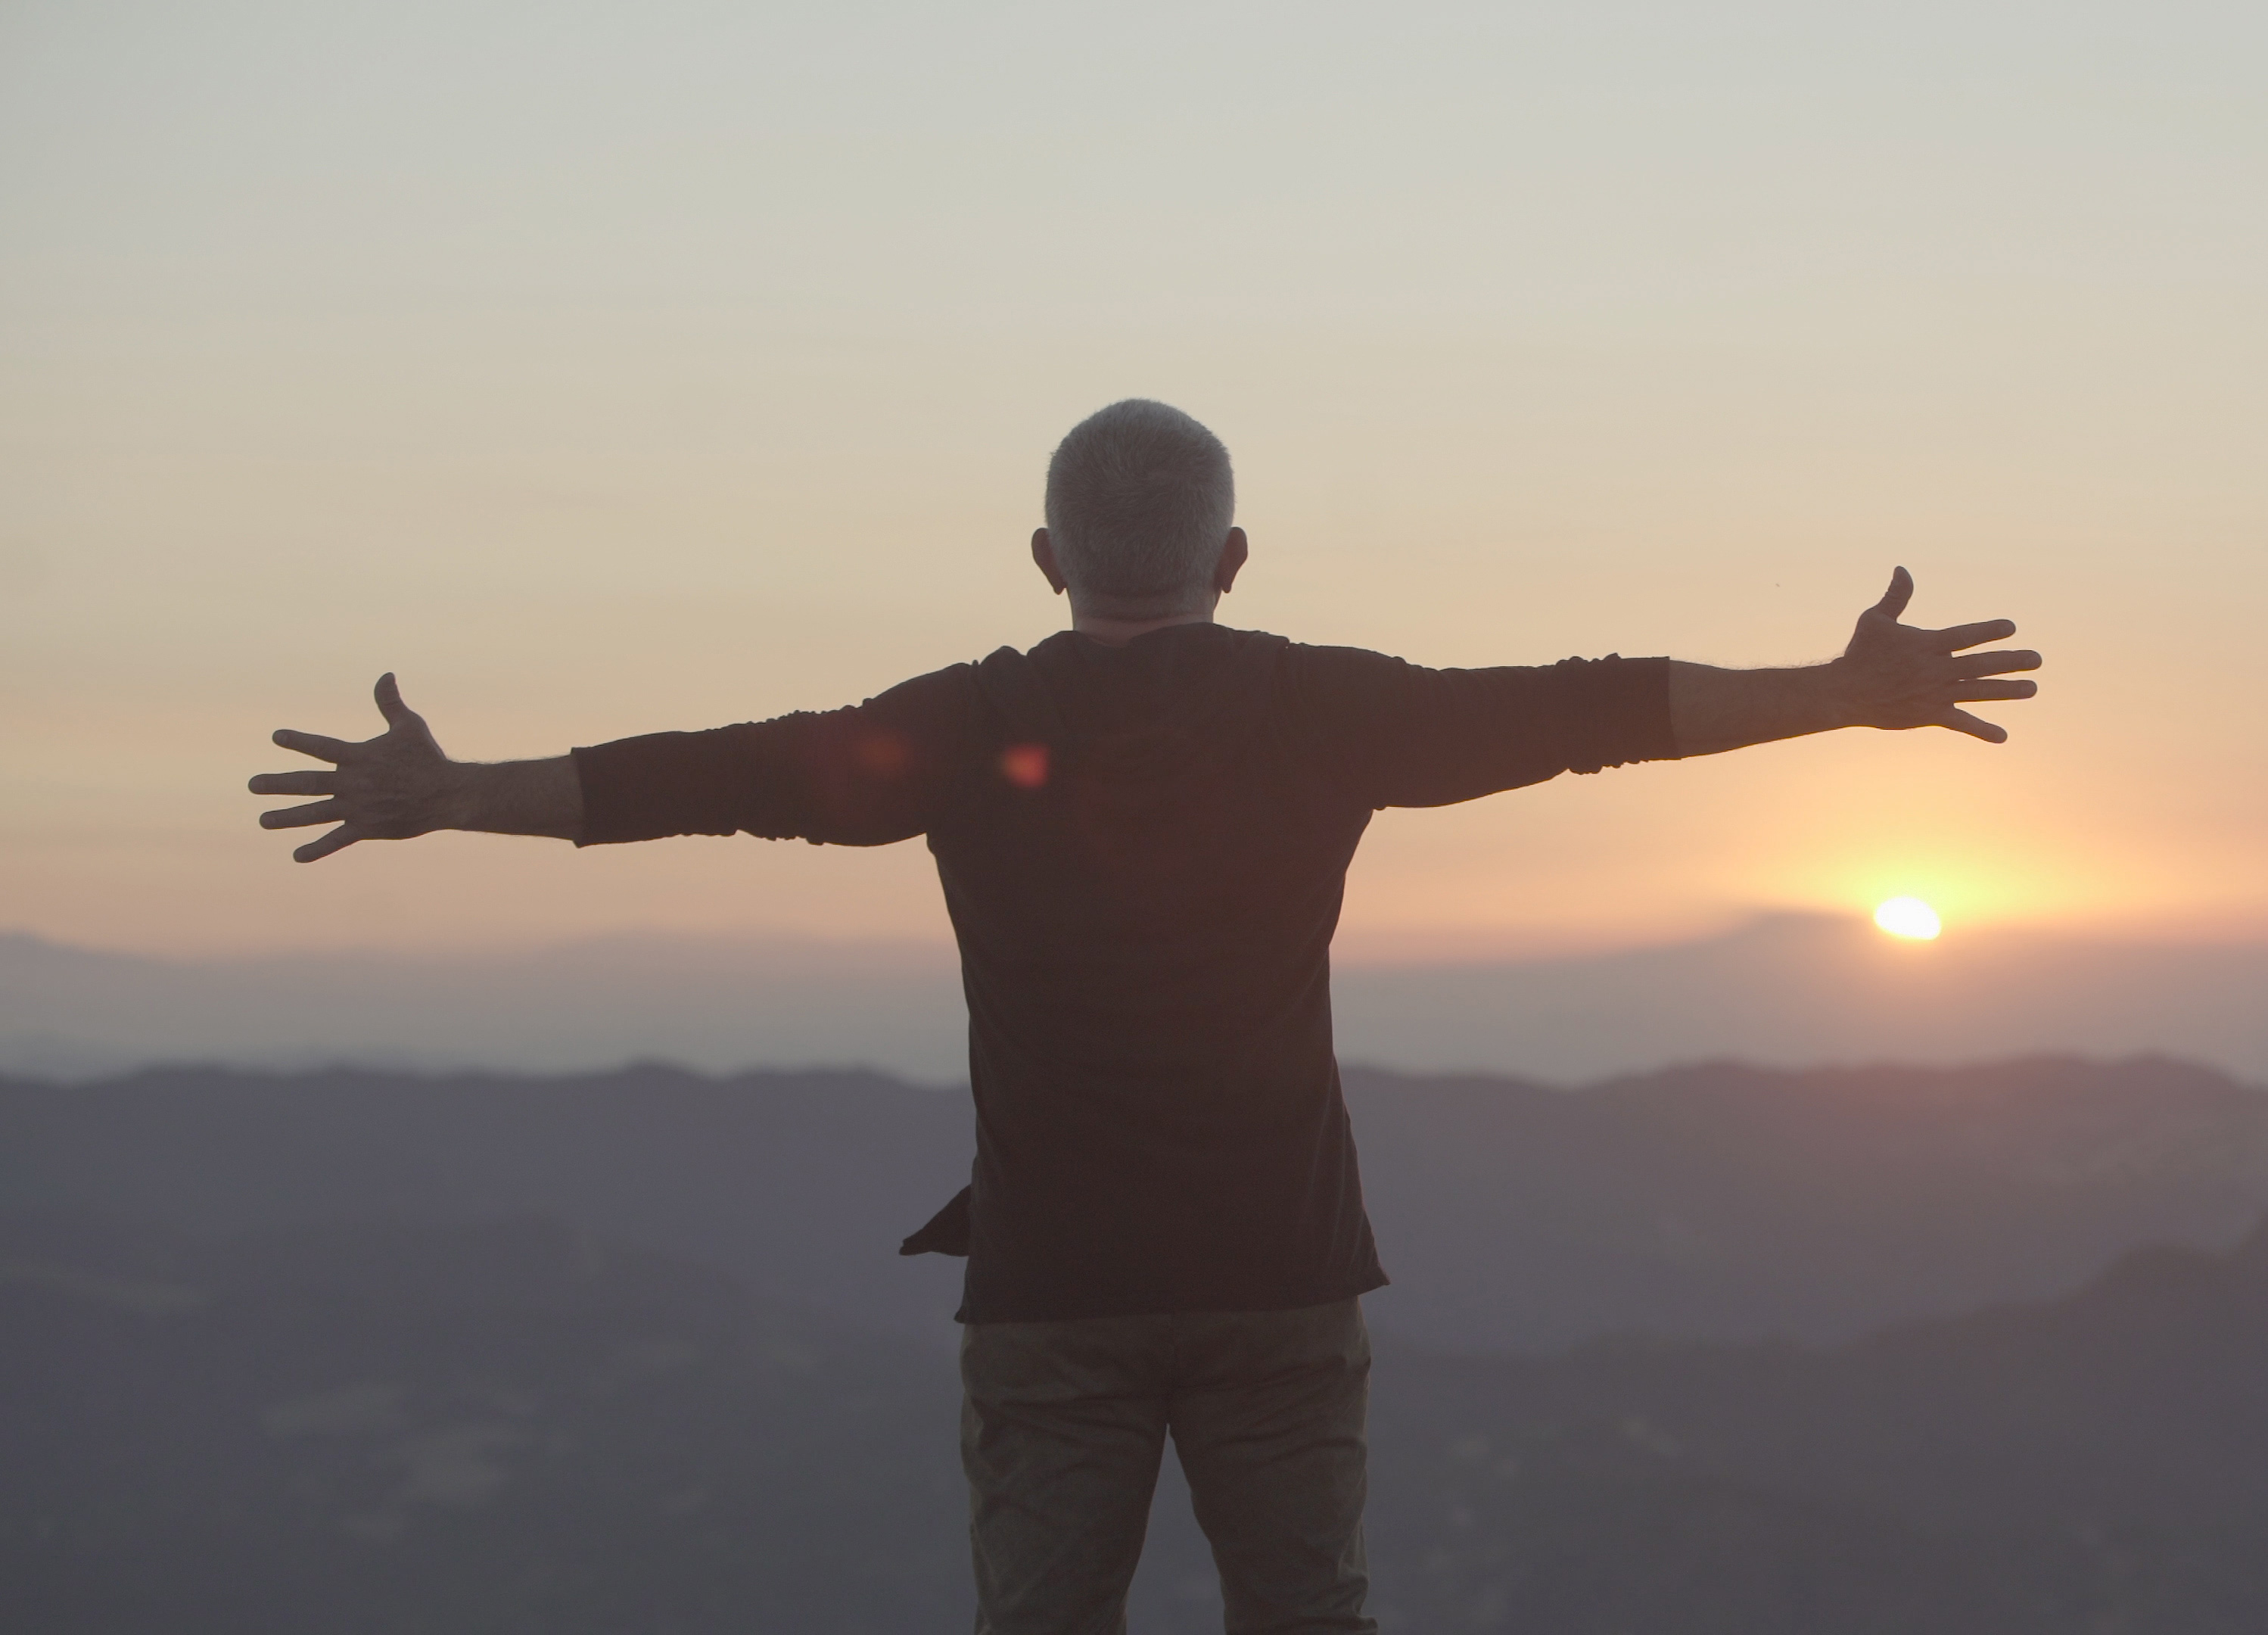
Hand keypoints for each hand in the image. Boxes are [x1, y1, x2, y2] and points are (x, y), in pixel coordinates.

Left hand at [249, 674, 464, 861]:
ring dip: (287, 817)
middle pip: (307, 783)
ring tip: (263, 820)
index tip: (277, 737)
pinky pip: (337, 840)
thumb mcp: (409, 726)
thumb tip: (386, 674)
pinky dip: (317, 849)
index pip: (321, 747)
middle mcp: (353, 783)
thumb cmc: (428, 757)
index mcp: (359, 756)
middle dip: (277, 784)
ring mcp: (358, 808)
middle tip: (252, 784)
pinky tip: (297, 856)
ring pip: (315, 813)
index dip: (298, 741)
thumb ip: (390, 703)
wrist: (448, 794)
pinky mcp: (367, 828)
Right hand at [1834, 568, 2040, 742]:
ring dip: (2007, 691)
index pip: (1963, 636)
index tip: (2011, 628)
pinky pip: (1960, 723)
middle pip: (1979, 665)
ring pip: (1977, 691)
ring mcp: (1933, 694)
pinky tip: (2002, 736)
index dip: (1988, 631)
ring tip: (2032, 688)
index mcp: (1925, 645)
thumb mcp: (1875, 620)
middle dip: (2010, 662)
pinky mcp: (1929, 715)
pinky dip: (1981, 730)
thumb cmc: (1860, 652)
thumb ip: (1897, 597)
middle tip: (2037, 659)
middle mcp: (1934, 670)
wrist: (1844, 692)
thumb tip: (1902, 568)